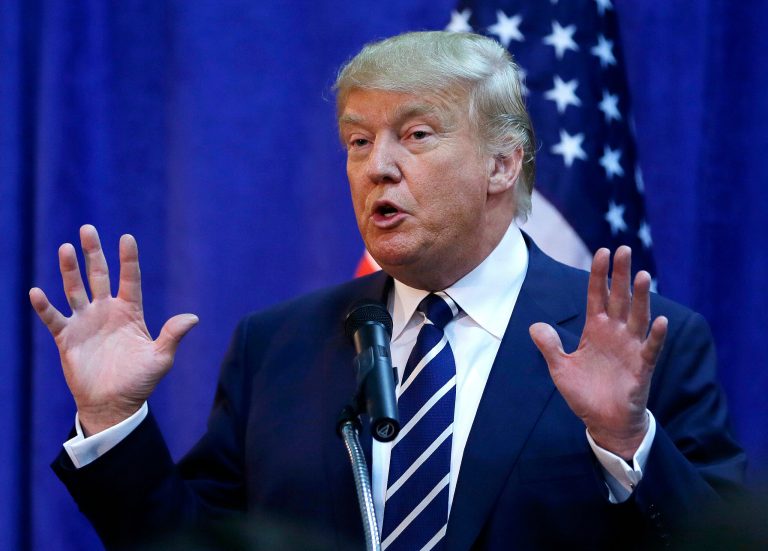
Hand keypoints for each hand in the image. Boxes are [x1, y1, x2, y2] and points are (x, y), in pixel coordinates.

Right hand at [29, 225, 197, 435]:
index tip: (127, 237)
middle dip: (94, 253)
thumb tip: (193, 317)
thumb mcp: (161, 358)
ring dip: (69, 270)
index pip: (130, 279)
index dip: (128, 259)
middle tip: (87, 228)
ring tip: (65, 248)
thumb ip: (173, 335)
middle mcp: (106, 311)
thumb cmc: (139, 381)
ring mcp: (85, 322)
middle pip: (99, 275)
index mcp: (130, 312)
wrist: (114, 404)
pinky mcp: (67, 338)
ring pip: (75, 289)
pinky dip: (44, 306)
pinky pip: (54, 318)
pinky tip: (37, 292)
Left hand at [529, 246, 667, 458]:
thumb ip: (549, 347)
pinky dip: (655, 336)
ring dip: (641, 298)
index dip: (598, 275)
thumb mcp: (560, 369)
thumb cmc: (584, 394)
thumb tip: (534, 326)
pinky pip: (650, 348)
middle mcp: (615, 334)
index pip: (597, 296)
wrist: (604, 422)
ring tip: (643, 275)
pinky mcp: (642, 368)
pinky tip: (659, 321)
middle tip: (623, 249)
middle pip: (619, 298)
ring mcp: (631, 348)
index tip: (601, 252)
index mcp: (596, 330)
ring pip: (637, 317)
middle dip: (621, 275)